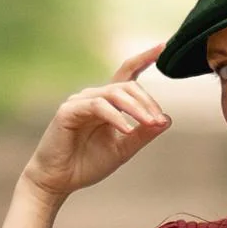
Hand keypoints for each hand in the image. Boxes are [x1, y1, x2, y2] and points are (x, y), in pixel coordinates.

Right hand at [21, 43, 170, 204]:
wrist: (60, 180)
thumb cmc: (88, 163)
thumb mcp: (123, 150)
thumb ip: (142, 135)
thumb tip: (167, 120)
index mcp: (108, 103)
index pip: (127, 75)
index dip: (144, 59)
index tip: (163, 47)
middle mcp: (94, 97)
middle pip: (126, 86)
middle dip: (147, 101)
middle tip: (158, 120)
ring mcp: (80, 102)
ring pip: (114, 94)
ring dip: (136, 109)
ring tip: (150, 124)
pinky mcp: (69, 111)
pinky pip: (98, 107)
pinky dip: (116, 117)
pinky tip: (127, 129)